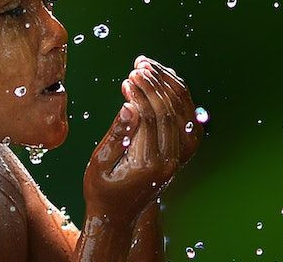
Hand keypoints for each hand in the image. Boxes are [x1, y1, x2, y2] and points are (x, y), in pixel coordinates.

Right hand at [82, 56, 200, 224]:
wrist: (118, 216)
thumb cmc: (101, 190)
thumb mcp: (100, 163)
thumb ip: (116, 135)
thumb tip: (129, 106)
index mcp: (150, 164)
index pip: (151, 118)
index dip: (140, 94)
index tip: (128, 77)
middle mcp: (170, 161)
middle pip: (169, 112)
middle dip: (154, 85)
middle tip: (137, 67)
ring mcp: (178, 157)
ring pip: (180, 111)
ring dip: (165, 86)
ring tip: (147, 67)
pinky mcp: (178, 152)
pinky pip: (182, 116)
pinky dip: (172, 96)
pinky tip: (158, 80)